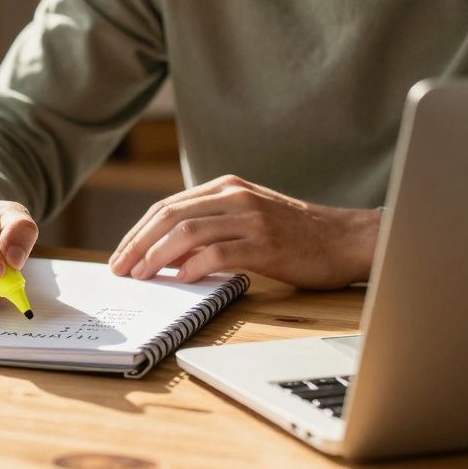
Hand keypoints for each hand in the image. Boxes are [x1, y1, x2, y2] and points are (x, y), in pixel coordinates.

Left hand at [108, 175, 379, 289]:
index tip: (120, 255)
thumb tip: (167, 254)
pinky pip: (218, 253)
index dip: (138, 231)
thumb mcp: (249, 218)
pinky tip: (180, 280)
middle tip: (120, 269)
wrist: (347, 239)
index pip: (167, 206)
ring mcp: (251, 218)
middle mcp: (235, 197)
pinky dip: (193, 267)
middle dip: (137, 243)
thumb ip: (213, 226)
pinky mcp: (266, 244)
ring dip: (156, 256)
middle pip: (170, 215)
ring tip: (141, 276)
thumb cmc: (298, 235)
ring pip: (187, 232)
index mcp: (227, 187)